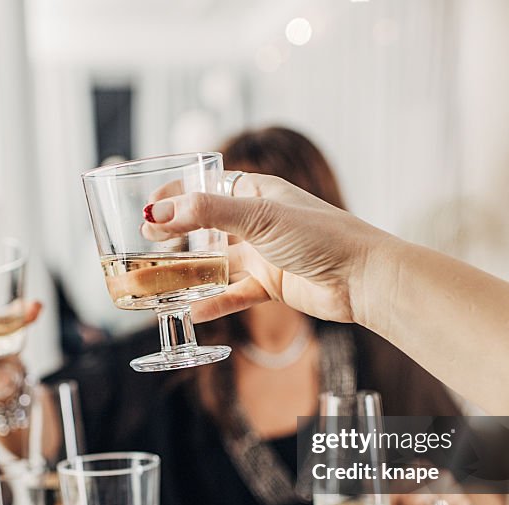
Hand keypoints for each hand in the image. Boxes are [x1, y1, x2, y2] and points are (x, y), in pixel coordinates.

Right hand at [141, 172, 390, 324]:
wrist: (363, 278)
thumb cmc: (322, 236)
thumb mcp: (259, 217)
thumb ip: (207, 214)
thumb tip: (158, 213)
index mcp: (258, 194)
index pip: (208, 188)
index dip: (178, 195)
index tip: (149, 208)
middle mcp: (259, 222)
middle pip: (207, 227)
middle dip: (176, 235)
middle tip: (145, 243)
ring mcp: (266, 255)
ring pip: (218, 263)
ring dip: (189, 272)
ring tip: (156, 280)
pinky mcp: (273, 286)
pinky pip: (236, 294)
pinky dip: (215, 302)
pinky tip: (193, 311)